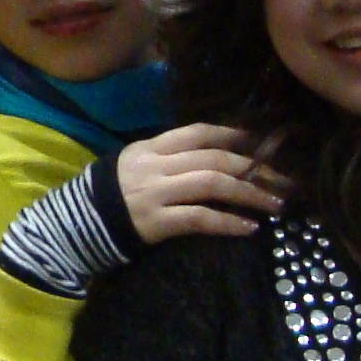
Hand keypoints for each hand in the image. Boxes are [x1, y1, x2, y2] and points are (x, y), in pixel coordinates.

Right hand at [116, 122, 284, 244]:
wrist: (76, 225)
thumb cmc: (113, 195)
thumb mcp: (137, 164)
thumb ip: (171, 157)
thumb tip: (220, 155)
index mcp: (151, 147)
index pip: (199, 132)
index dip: (235, 135)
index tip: (265, 144)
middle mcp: (155, 165)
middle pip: (214, 158)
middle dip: (255, 168)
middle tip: (284, 180)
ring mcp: (155, 193)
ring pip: (211, 184)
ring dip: (249, 194)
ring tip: (275, 204)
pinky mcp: (156, 222)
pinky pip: (199, 218)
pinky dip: (227, 222)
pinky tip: (249, 228)